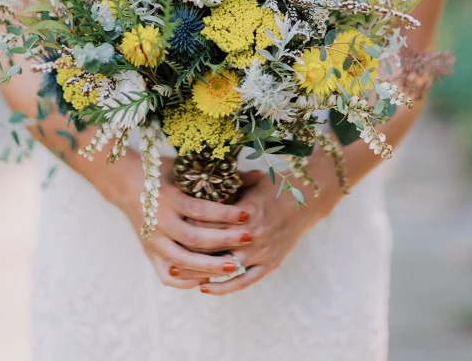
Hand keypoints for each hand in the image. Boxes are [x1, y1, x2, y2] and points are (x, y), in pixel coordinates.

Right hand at [103, 152, 255, 289]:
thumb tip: (257, 176)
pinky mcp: (149, 252)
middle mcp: (159, 221)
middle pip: (194, 238)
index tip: (247, 214)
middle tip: (249, 239)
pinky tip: (206, 279)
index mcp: (168, 197)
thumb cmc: (162, 172)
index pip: (200, 210)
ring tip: (235, 267)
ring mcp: (153, 240)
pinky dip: (186, 280)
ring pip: (182, 261)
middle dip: (224, 241)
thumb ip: (219, 175)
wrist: (124, 182)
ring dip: (209, 266)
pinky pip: (167, 275)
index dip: (224, 214)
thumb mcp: (186, 167)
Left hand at [179, 160, 340, 295]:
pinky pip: (245, 281)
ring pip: (225, 267)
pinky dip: (224, 287)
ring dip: (200, 272)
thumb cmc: (273, 186)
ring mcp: (263, 251)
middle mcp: (253, 234)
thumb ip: (223, 190)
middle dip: (187, 252)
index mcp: (246, 211)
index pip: (209, 222)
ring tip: (177, 274)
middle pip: (212, 247)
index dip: (187, 226)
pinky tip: (206, 288)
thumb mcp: (247, 183)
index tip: (168, 228)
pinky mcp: (271, 263)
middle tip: (165, 256)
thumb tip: (193, 187)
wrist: (307, 199)